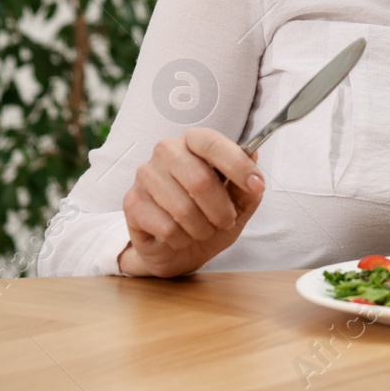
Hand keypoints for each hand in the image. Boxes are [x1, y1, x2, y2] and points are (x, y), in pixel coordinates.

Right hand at [119, 127, 264, 277]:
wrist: (177, 249)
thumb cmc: (210, 216)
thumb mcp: (240, 203)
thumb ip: (247, 184)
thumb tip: (253, 155)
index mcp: (194, 141)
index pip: (213, 144)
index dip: (238, 166)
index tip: (257, 186)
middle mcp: (166, 151)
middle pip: (200, 181)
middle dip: (222, 209)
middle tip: (227, 220)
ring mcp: (145, 175)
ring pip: (183, 208)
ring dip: (202, 228)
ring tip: (204, 230)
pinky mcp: (132, 202)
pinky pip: (166, 227)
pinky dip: (182, 238)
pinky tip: (180, 236)